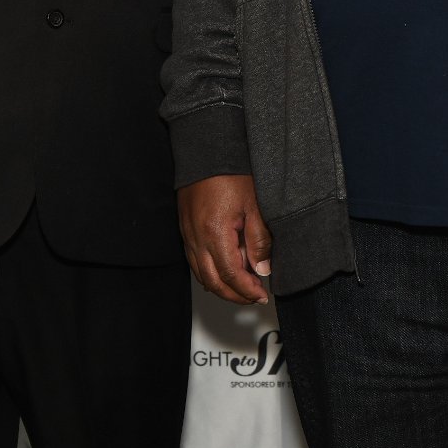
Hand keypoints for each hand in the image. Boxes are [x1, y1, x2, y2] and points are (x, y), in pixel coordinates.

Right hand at [178, 174, 271, 304]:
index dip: (247, 290)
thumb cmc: (229, 172)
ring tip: (242, 287)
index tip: (261, 294)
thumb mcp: (254, 206)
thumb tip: (262, 268)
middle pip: (213, 282)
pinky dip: (209, 273)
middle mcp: (197, 238)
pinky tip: (223, 270)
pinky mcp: (185, 229)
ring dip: (221, 286)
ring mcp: (188, 234)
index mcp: (215, 234)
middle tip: (253, 297)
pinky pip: (194, 261)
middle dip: (234, 295)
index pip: (231, 276)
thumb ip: (259, 241)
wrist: (206, 150)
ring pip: (201, 275)